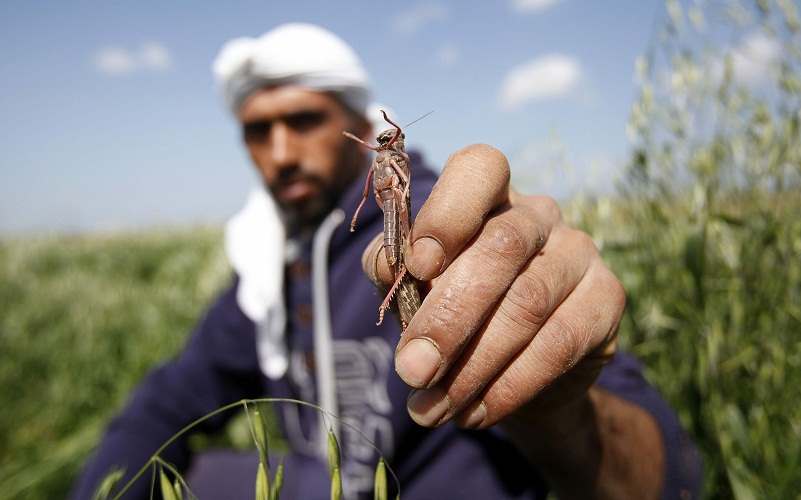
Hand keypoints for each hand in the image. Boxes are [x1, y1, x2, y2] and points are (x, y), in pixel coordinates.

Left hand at [363, 144, 624, 428]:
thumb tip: (390, 264)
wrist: (513, 367)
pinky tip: (473, 412)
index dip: (447, 211)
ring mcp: (580, 253)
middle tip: (411, 370)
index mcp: (488, 195)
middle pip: (502, 247)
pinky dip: (509, 386)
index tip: (417, 266)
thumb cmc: (454, 309)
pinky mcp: (607, 300)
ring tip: (432, 407)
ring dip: (473, 365)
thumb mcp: (414, 285)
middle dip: (449, 316)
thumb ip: (394, 267)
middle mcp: (539, 214)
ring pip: (528, 304)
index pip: (479, 169)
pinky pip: (559, 344)